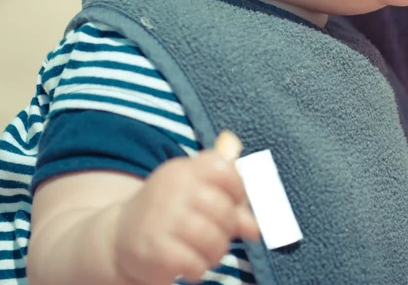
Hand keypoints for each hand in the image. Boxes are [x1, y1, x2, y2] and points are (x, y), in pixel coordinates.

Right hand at [110, 147, 259, 283]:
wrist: (120, 236)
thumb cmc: (170, 211)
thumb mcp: (197, 193)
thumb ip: (230, 200)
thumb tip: (257, 227)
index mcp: (185, 169)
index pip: (226, 170)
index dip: (238, 190)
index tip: (232, 203)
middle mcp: (173, 189)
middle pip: (225, 210)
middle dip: (228, 229)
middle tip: (218, 236)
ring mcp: (162, 218)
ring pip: (213, 239)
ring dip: (216, 252)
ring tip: (206, 253)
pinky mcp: (154, 249)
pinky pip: (195, 263)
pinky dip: (198, 269)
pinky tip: (190, 265)